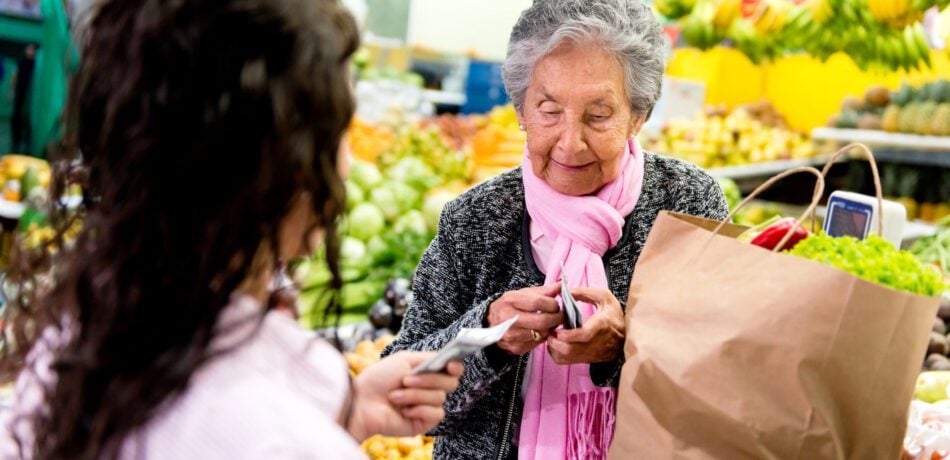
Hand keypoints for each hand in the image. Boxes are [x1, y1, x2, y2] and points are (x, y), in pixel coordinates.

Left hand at [348, 351, 462, 440]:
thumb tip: (450, 360)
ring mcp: (428, 406)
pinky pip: (436, 413)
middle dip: (429, 380)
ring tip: (394, 397)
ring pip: (439, 397)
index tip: (450, 366)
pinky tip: (404, 411)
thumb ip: (429, 358)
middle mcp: (430, 388)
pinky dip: (419, 410)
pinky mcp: (425, 422)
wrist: (363, 403)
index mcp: (427, 372)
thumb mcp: (404, 359)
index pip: (453, 369)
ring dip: (414, 395)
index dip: (456, 366)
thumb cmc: (379, 379)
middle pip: (450, 382)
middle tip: (406, 380)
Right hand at [486, 284, 563, 355]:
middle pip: (542, 321)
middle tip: (560, 315)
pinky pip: (538, 343)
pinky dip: (543, 336)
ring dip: (551, 328)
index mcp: (511, 301)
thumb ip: (544, 291)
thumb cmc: (510, 305)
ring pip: (542, 333)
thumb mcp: (523, 294)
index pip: (538, 303)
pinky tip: (542, 330)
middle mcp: (508, 319)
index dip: (552, 304)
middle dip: (556, 318)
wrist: (490, 322)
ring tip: (550, 322)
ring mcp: (512, 335)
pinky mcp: (516, 347)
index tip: (556, 305)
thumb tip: (562, 285)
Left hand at [547, 287, 624, 364]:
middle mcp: (597, 342)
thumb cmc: (613, 314)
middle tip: (550, 331)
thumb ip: (584, 292)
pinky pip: (567, 362)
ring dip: (555, 348)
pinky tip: (557, 344)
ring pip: (568, 358)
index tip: (558, 330)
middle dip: (556, 342)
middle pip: (572, 349)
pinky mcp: (588, 360)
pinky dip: (557, 355)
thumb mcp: (604, 297)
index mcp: (602, 324)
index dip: (569, 334)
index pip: (585, 334)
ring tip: (552, 337)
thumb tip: (565, 292)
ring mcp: (592, 353)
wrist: (627, 335)